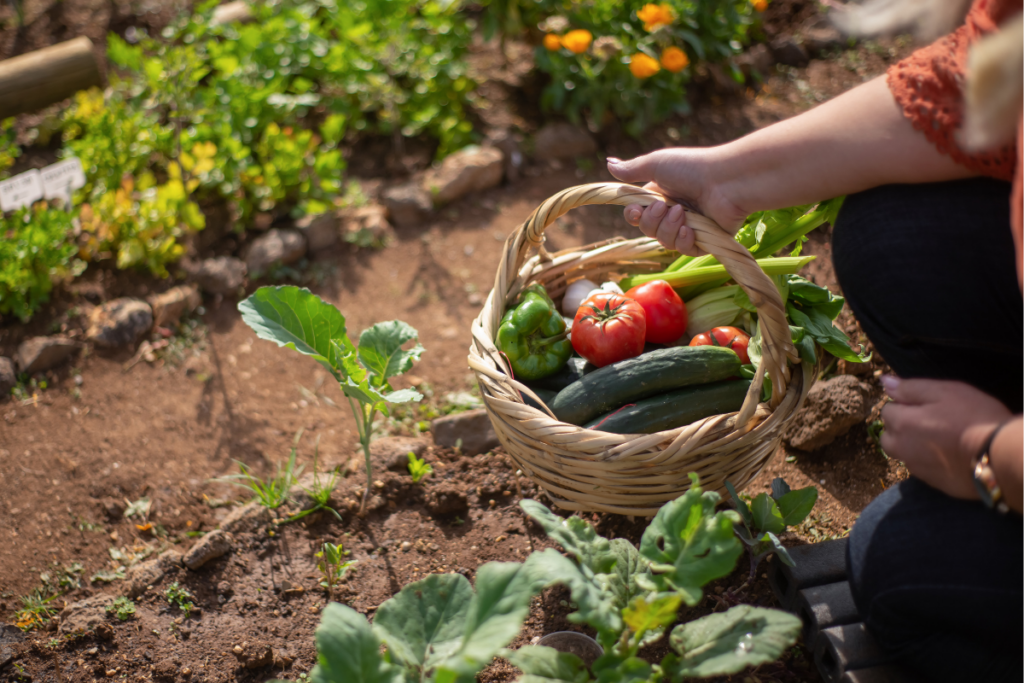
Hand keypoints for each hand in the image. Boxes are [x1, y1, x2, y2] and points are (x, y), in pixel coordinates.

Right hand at [607, 148, 747, 255]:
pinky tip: (690, 230)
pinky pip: (684, 250)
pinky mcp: (704, 240)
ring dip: (668, 229)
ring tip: (683, 213)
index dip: (633, 216)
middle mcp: (673, 212)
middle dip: (652, 221)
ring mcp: (689, 227)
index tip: (635, 211)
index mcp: (661, 196)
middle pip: (648, 230)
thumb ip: (632, 169)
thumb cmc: (692, 168)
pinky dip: (683, 241)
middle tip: (665, 207)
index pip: (637, 214)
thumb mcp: (657, 164)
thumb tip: (608, 163)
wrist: (726, 180)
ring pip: (664, 241)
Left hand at [880, 376, 1011, 499]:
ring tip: (938, 439)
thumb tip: (884, 381)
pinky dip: (927, 461)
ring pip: (903, 454)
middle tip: (928, 422)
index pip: (887, 411)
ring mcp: (917, 468)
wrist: (999, 456)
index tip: (924, 405)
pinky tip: (947, 455)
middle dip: (900, 428)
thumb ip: (910, 388)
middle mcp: (902, 449)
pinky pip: (921, 469)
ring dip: (911, 446)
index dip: (904, 405)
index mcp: (902, 424)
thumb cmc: (974, 417)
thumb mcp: (944, 392)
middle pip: (888, 436)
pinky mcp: (933, 483)